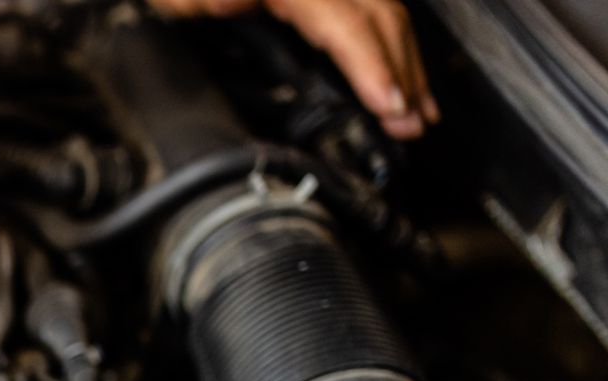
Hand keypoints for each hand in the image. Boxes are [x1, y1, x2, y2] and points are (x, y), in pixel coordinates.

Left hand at [151, 0, 438, 138]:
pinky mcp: (329, 1)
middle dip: (400, 74)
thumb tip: (224, 3)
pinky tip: (407, 82)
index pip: (344, 23)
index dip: (370, 65)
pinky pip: (376, 16)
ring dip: (407, 66)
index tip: (388, 105)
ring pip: (387, 16)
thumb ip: (202, 2)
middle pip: (379, 19)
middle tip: (412, 126)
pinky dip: (395, 50)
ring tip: (420, 114)